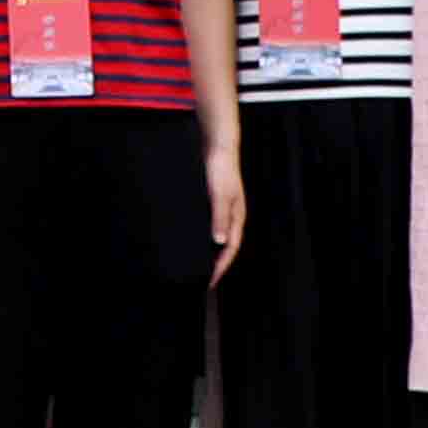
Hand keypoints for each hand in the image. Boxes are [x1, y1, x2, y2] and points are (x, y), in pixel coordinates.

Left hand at [204, 142, 249, 280]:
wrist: (218, 146)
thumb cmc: (220, 170)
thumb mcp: (219, 195)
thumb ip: (219, 217)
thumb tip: (218, 243)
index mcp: (237, 217)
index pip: (231, 249)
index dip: (221, 266)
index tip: (211, 281)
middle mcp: (232, 215)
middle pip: (225, 245)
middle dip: (216, 262)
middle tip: (203, 277)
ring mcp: (222, 208)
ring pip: (217, 235)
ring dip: (209, 249)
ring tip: (196, 262)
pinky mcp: (213, 200)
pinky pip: (208, 223)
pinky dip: (202, 234)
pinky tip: (190, 236)